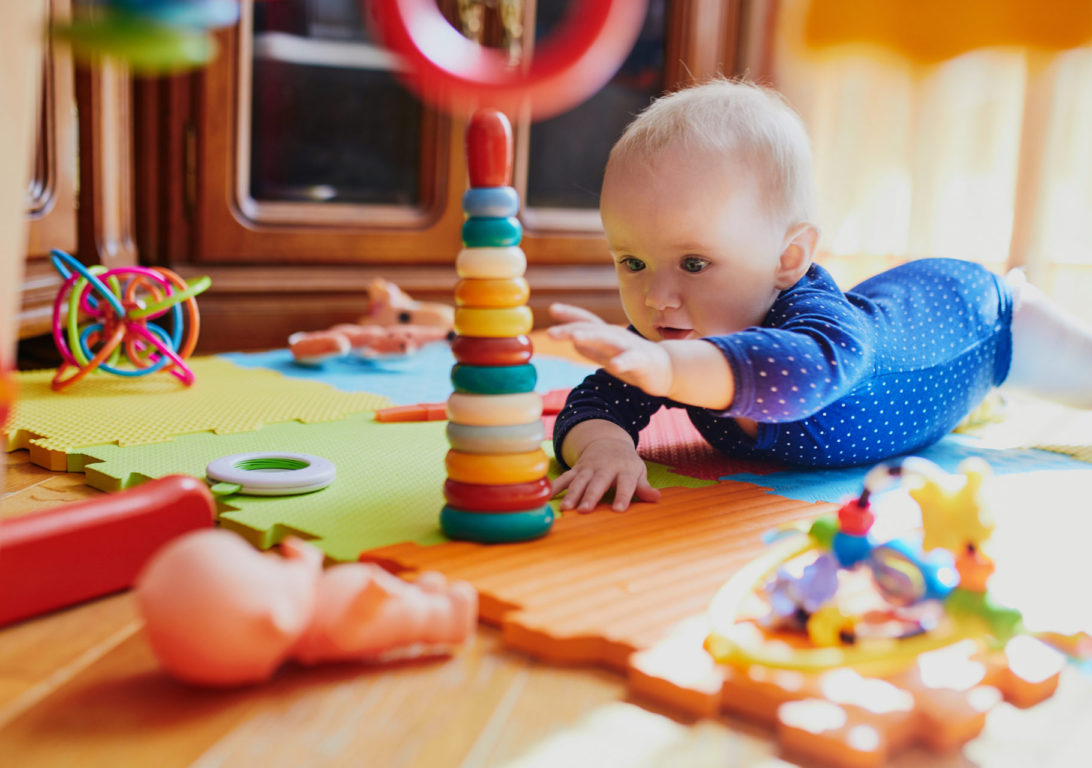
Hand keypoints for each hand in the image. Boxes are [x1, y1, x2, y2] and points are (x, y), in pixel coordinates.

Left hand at [548, 303, 673, 396]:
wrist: (668, 369)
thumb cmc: (635, 362)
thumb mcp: (609, 356)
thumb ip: (592, 349)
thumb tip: (573, 342)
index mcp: (607, 336)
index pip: (587, 322)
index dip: (570, 315)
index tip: (552, 309)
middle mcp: (616, 337)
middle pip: (592, 330)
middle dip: (571, 330)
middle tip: (549, 333)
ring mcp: (629, 348)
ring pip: (609, 341)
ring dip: (592, 338)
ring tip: (575, 338)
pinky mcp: (642, 362)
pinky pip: (631, 361)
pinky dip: (622, 363)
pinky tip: (613, 367)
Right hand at [552, 436, 660, 512]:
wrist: (607, 441)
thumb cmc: (626, 463)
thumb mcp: (638, 471)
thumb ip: (644, 487)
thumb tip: (656, 498)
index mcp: (624, 469)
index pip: (625, 483)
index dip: (623, 496)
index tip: (619, 510)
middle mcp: (605, 468)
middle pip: (597, 483)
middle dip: (590, 496)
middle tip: (585, 511)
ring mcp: (588, 468)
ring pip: (579, 481)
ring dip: (572, 494)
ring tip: (566, 509)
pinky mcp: (576, 469)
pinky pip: (564, 478)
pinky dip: (555, 487)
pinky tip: (546, 498)